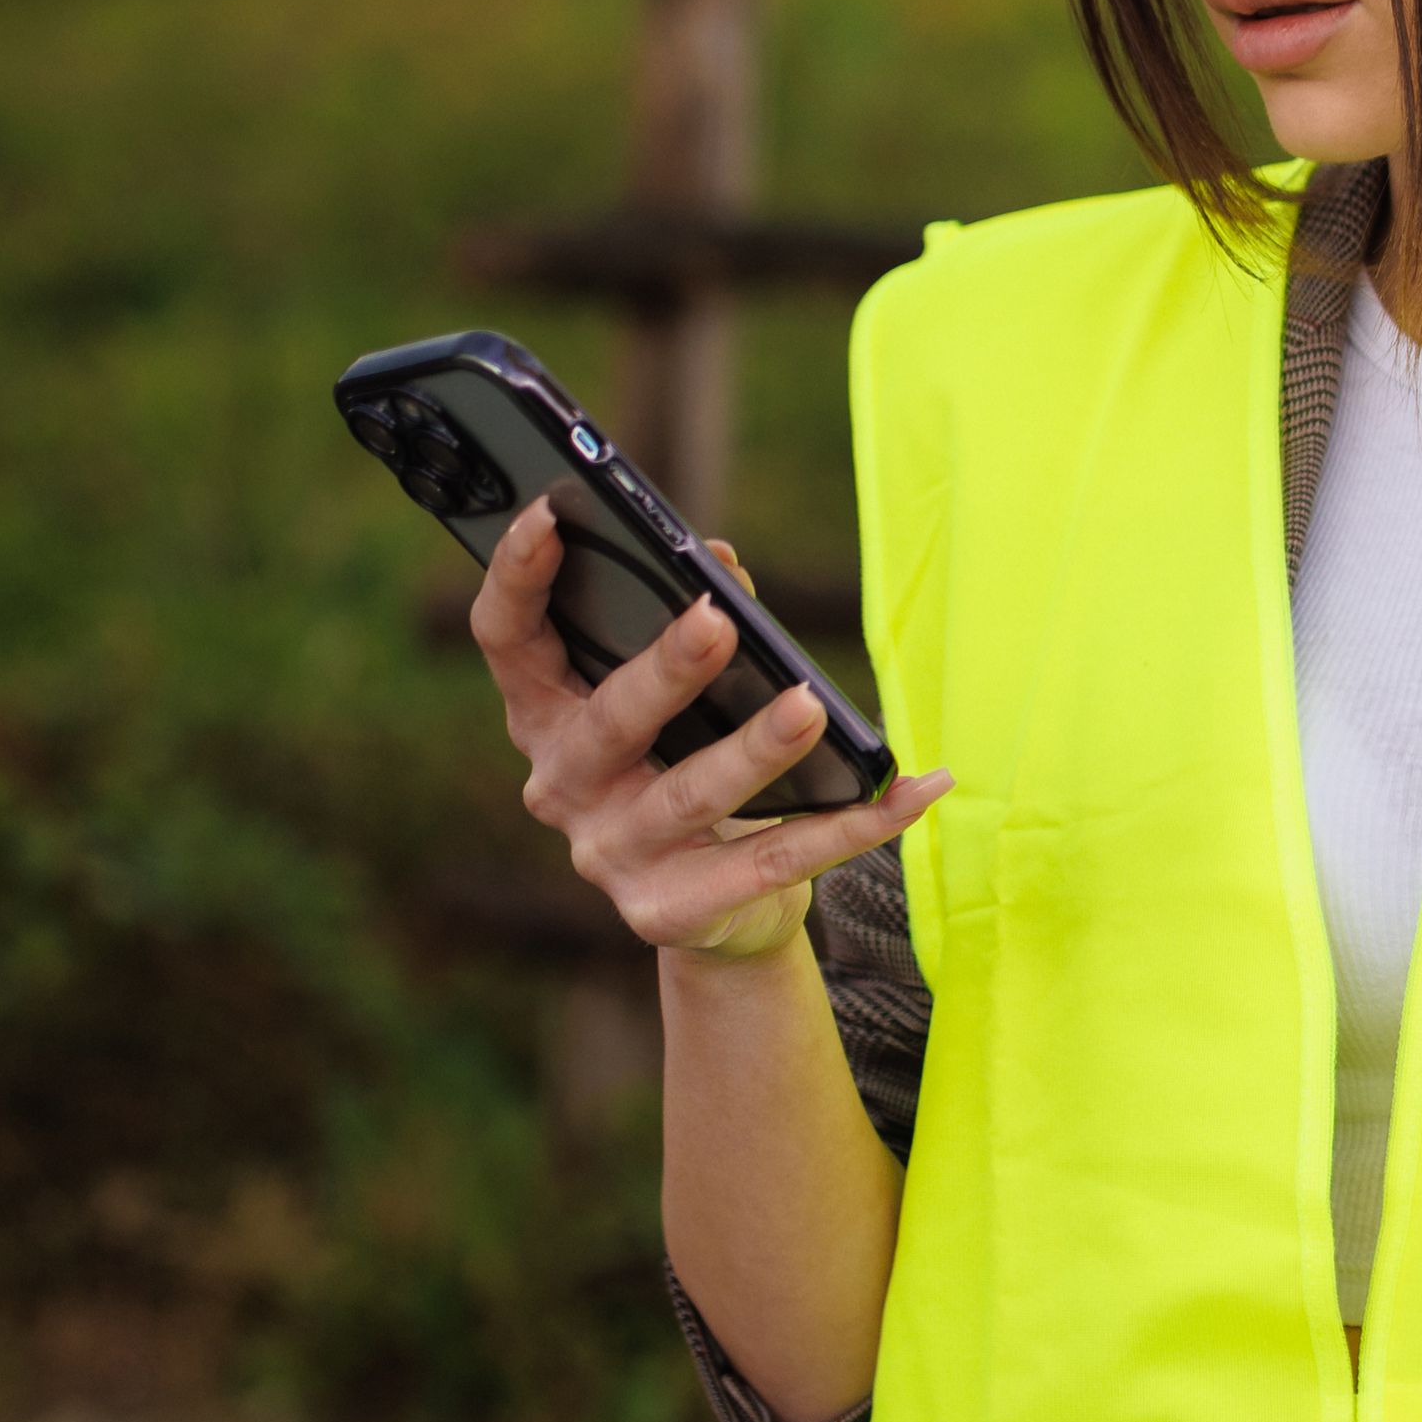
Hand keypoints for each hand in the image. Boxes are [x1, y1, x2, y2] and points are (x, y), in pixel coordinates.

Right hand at [474, 507, 949, 963]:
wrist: (717, 907)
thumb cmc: (688, 764)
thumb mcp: (680, 698)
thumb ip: (693, 620)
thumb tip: (719, 558)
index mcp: (545, 714)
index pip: (507, 640)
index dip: (518, 576)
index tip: (552, 512)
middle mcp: (562, 786)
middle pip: (609, 721)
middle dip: (666, 670)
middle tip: (718, 618)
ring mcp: (610, 855)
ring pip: (692, 794)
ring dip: (758, 749)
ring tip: (810, 705)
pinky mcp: (670, 910)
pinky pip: (775, 862)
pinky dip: (853, 825)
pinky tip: (913, 791)